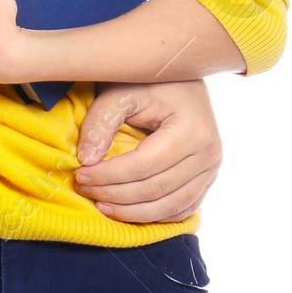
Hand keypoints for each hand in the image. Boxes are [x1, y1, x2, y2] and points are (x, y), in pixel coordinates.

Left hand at [74, 79, 221, 222]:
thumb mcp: (121, 92)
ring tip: (101, 205)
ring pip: (171, 206)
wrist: (180, 77)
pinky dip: (156, 215)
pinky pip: (183, 208)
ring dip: (133, 212)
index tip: (80, 175)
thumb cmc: (149, 80)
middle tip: (84, 189)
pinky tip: (128, 211)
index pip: (143, 167)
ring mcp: (212, 169)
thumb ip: (101, 122)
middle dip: (115, 195)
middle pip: (156, 189)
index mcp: (191, 130)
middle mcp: (209, 154)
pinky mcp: (207, 178)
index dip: (108, 176)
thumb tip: (87, 160)